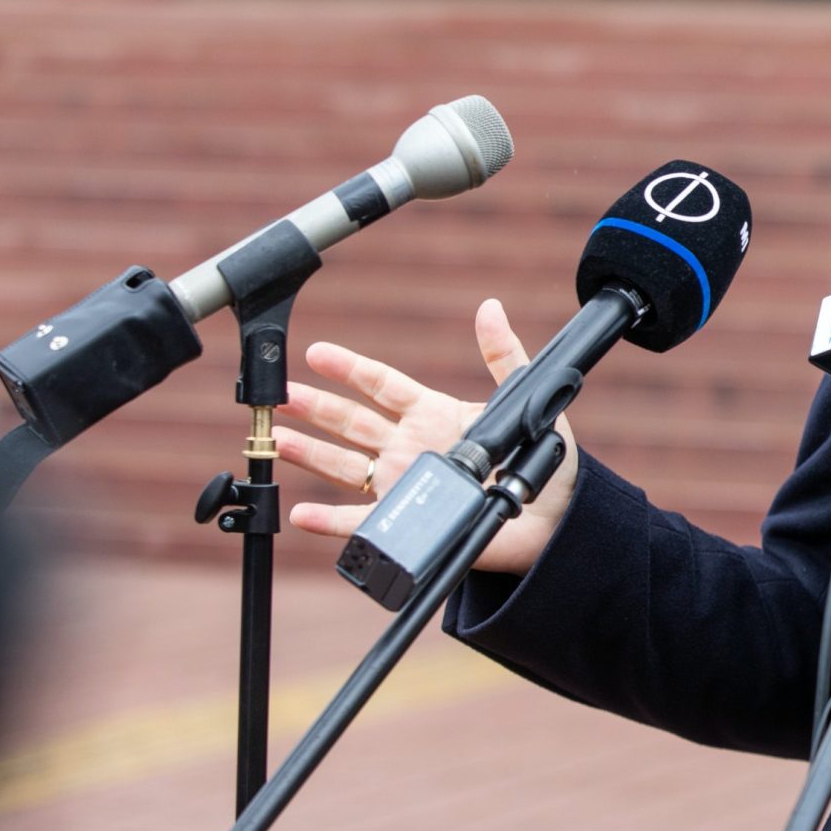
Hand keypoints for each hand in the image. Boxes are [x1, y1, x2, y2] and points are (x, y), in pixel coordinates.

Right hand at [275, 298, 577, 575]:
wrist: (553, 517)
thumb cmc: (542, 459)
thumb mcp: (523, 401)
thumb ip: (504, 356)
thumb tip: (490, 308)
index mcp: (433, 414)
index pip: (382, 385)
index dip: (349, 368)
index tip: (317, 354)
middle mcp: (410, 447)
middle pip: (352, 422)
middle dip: (316, 407)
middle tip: (283, 394)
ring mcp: (404, 484)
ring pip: (345, 466)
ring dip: (310, 454)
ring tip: (278, 439)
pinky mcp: (407, 520)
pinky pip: (359, 522)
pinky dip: (329, 520)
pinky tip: (301, 512)